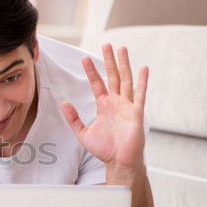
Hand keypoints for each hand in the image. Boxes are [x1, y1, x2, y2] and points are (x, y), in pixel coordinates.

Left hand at [60, 43, 148, 170]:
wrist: (119, 162)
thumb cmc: (104, 149)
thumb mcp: (83, 133)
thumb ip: (73, 118)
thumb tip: (63, 103)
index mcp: (104, 105)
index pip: (97, 83)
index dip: (91, 71)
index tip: (84, 58)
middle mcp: (116, 102)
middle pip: (112, 76)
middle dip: (109, 60)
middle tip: (107, 44)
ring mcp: (127, 106)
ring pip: (126, 80)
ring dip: (124, 65)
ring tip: (122, 49)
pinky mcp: (137, 113)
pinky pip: (140, 95)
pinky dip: (142, 82)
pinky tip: (143, 68)